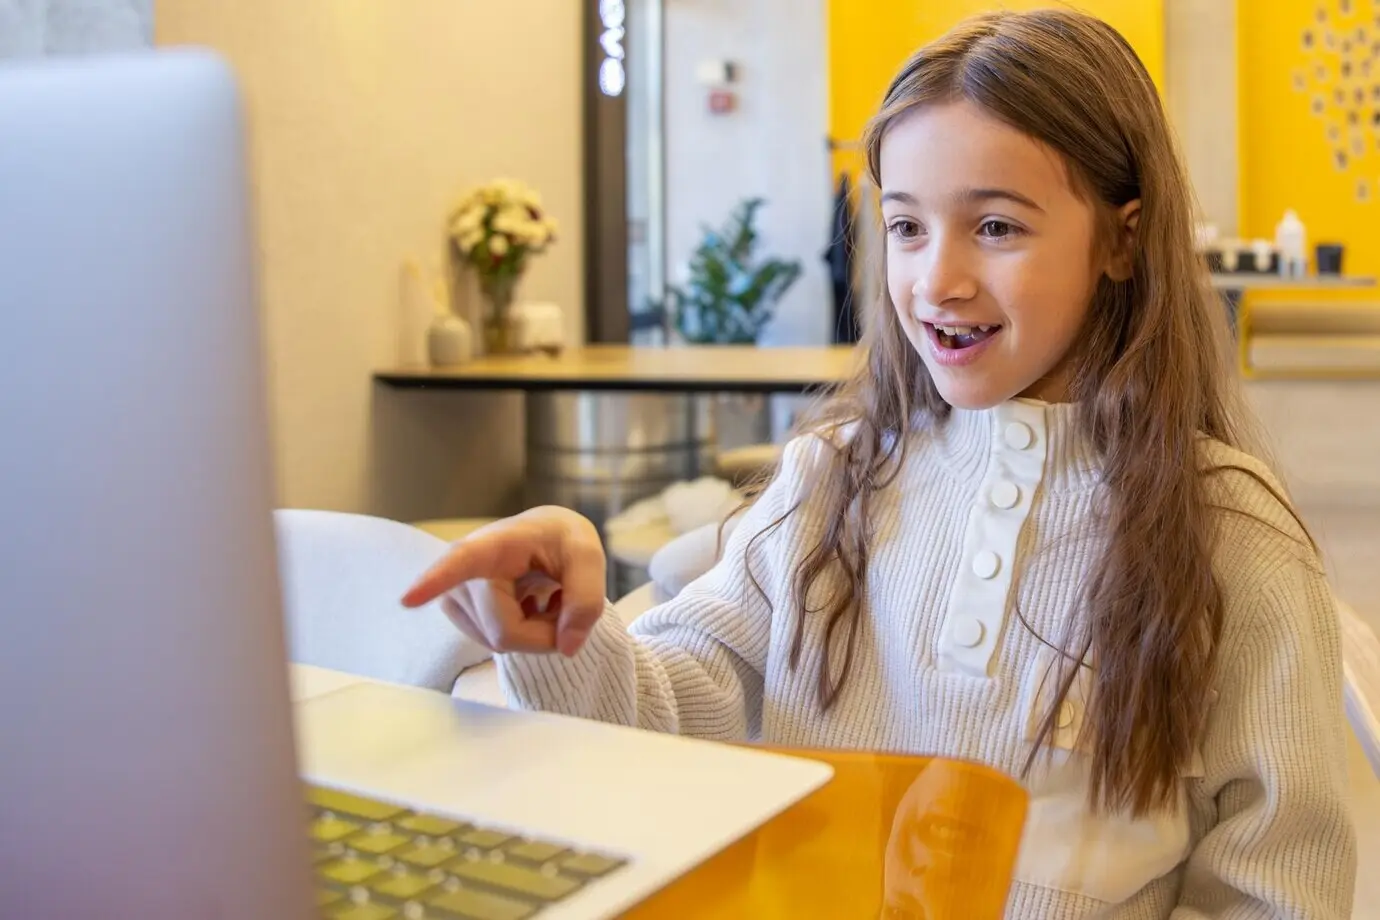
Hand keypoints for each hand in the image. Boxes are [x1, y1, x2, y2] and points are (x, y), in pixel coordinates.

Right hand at [401, 506, 606, 656]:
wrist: (544, 539)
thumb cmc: (560, 541)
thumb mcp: (588, 556)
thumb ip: (586, 600)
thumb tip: (566, 647)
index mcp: (493, 545)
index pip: (461, 562)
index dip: (434, 582)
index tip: (408, 599)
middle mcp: (462, 571)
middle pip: (505, 631)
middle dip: (545, 630)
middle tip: (561, 599)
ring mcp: (454, 595)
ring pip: (502, 643)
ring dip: (535, 631)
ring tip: (541, 595)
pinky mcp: (458, 614)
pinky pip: (497, 644)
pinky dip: (524, 634)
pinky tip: (528, 606)